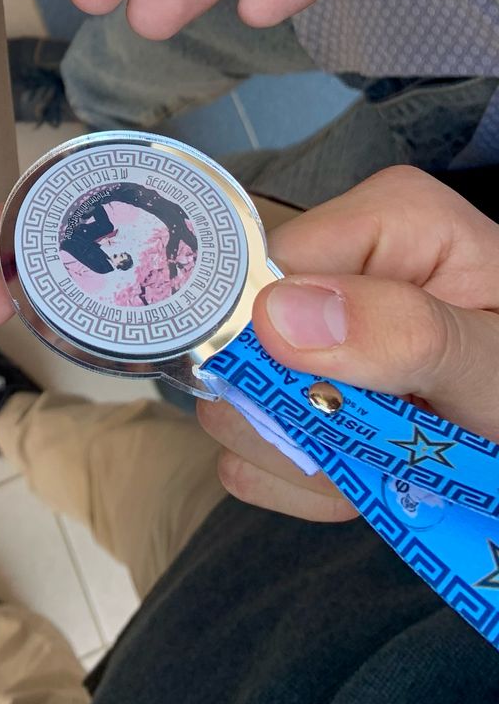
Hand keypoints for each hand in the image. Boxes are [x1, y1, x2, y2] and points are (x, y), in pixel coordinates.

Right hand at [197, 167, 498, 521]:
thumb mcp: (493, 363)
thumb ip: (405, 332)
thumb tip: (278, 315)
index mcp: (383, 221)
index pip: (272, 270)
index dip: (292, 348)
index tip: (350, 406)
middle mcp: (330, 263)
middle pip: (239, 339)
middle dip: (302, 415)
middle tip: (383, 444)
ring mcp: (302, 327)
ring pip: (231, 402)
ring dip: (304, 459)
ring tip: (381, 463)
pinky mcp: (290, 382)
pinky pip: (246, 446)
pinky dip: (299, 482)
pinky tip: (358, 473)